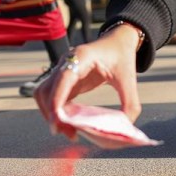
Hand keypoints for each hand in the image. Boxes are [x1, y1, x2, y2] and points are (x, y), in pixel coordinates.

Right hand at [34, 23, 141, 137]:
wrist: (118, 42)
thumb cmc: (122, 56)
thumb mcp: (129, 79)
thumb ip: (130, 103)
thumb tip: (125, 128)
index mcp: (82, 57)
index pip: (63, 78)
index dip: (56, 100)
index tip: (57, 121)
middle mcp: (67, 62)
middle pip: (47, 89)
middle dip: (52, 113)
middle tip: (68, 133)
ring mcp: (63, 70)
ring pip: (44, 94)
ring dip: (50, 113)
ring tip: (68, 131)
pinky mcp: (65, 80)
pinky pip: (52, 96)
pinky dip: (56, 111)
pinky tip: (69, 124)